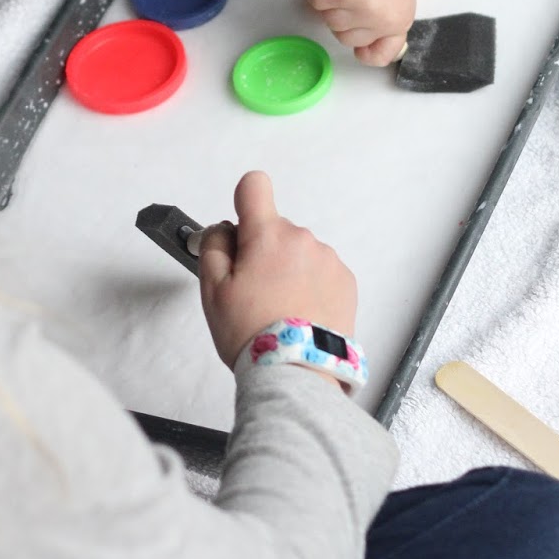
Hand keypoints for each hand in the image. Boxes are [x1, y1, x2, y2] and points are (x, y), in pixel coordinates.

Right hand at [199, 171, 357, 369]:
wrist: (297, 373)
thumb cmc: (251, 332)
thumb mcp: (213, 290)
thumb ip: (214, 246)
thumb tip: (224, 228)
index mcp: (268, 235)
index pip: (255, 186)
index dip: (244, 201)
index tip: (242, 229)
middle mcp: (302, 239)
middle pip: (276, 230)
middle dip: (263, 251)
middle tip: (253, 293)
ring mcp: (328, 259)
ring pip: (299, 252)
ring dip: (289, 270)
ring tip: (280, 311)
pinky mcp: (346, 281)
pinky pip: (321, 271)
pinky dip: (311, 286)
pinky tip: (301, 315)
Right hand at [305, 0, 415, 65]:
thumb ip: (384, 18)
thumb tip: (364, 44)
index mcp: (399, 20)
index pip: (381, 55)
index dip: (366, 53)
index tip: (359, 48)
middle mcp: (380, 19)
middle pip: (344, 37)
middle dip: (342, 16)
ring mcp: (359, 7)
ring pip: (328, 19)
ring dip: (329, 1)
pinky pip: (315, 0)